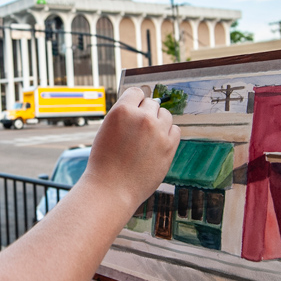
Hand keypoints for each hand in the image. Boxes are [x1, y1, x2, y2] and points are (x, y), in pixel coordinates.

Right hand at [81, 86, 179, 214]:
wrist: (111, 188)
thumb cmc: (105, 162)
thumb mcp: (107, 130)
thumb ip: (125, 116)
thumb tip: (141, 105)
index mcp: (122, 110)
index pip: (136, 92)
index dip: (135, 102)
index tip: (134, 112)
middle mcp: (142, 117)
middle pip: (152, 103)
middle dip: (145, 113)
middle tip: (138, 130)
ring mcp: (157, 131)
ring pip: (165, 114)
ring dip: (158, 122)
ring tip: (147, 138)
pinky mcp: (169, 146)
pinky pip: (175, 130)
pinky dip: (168, 134)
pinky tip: (157, 144)